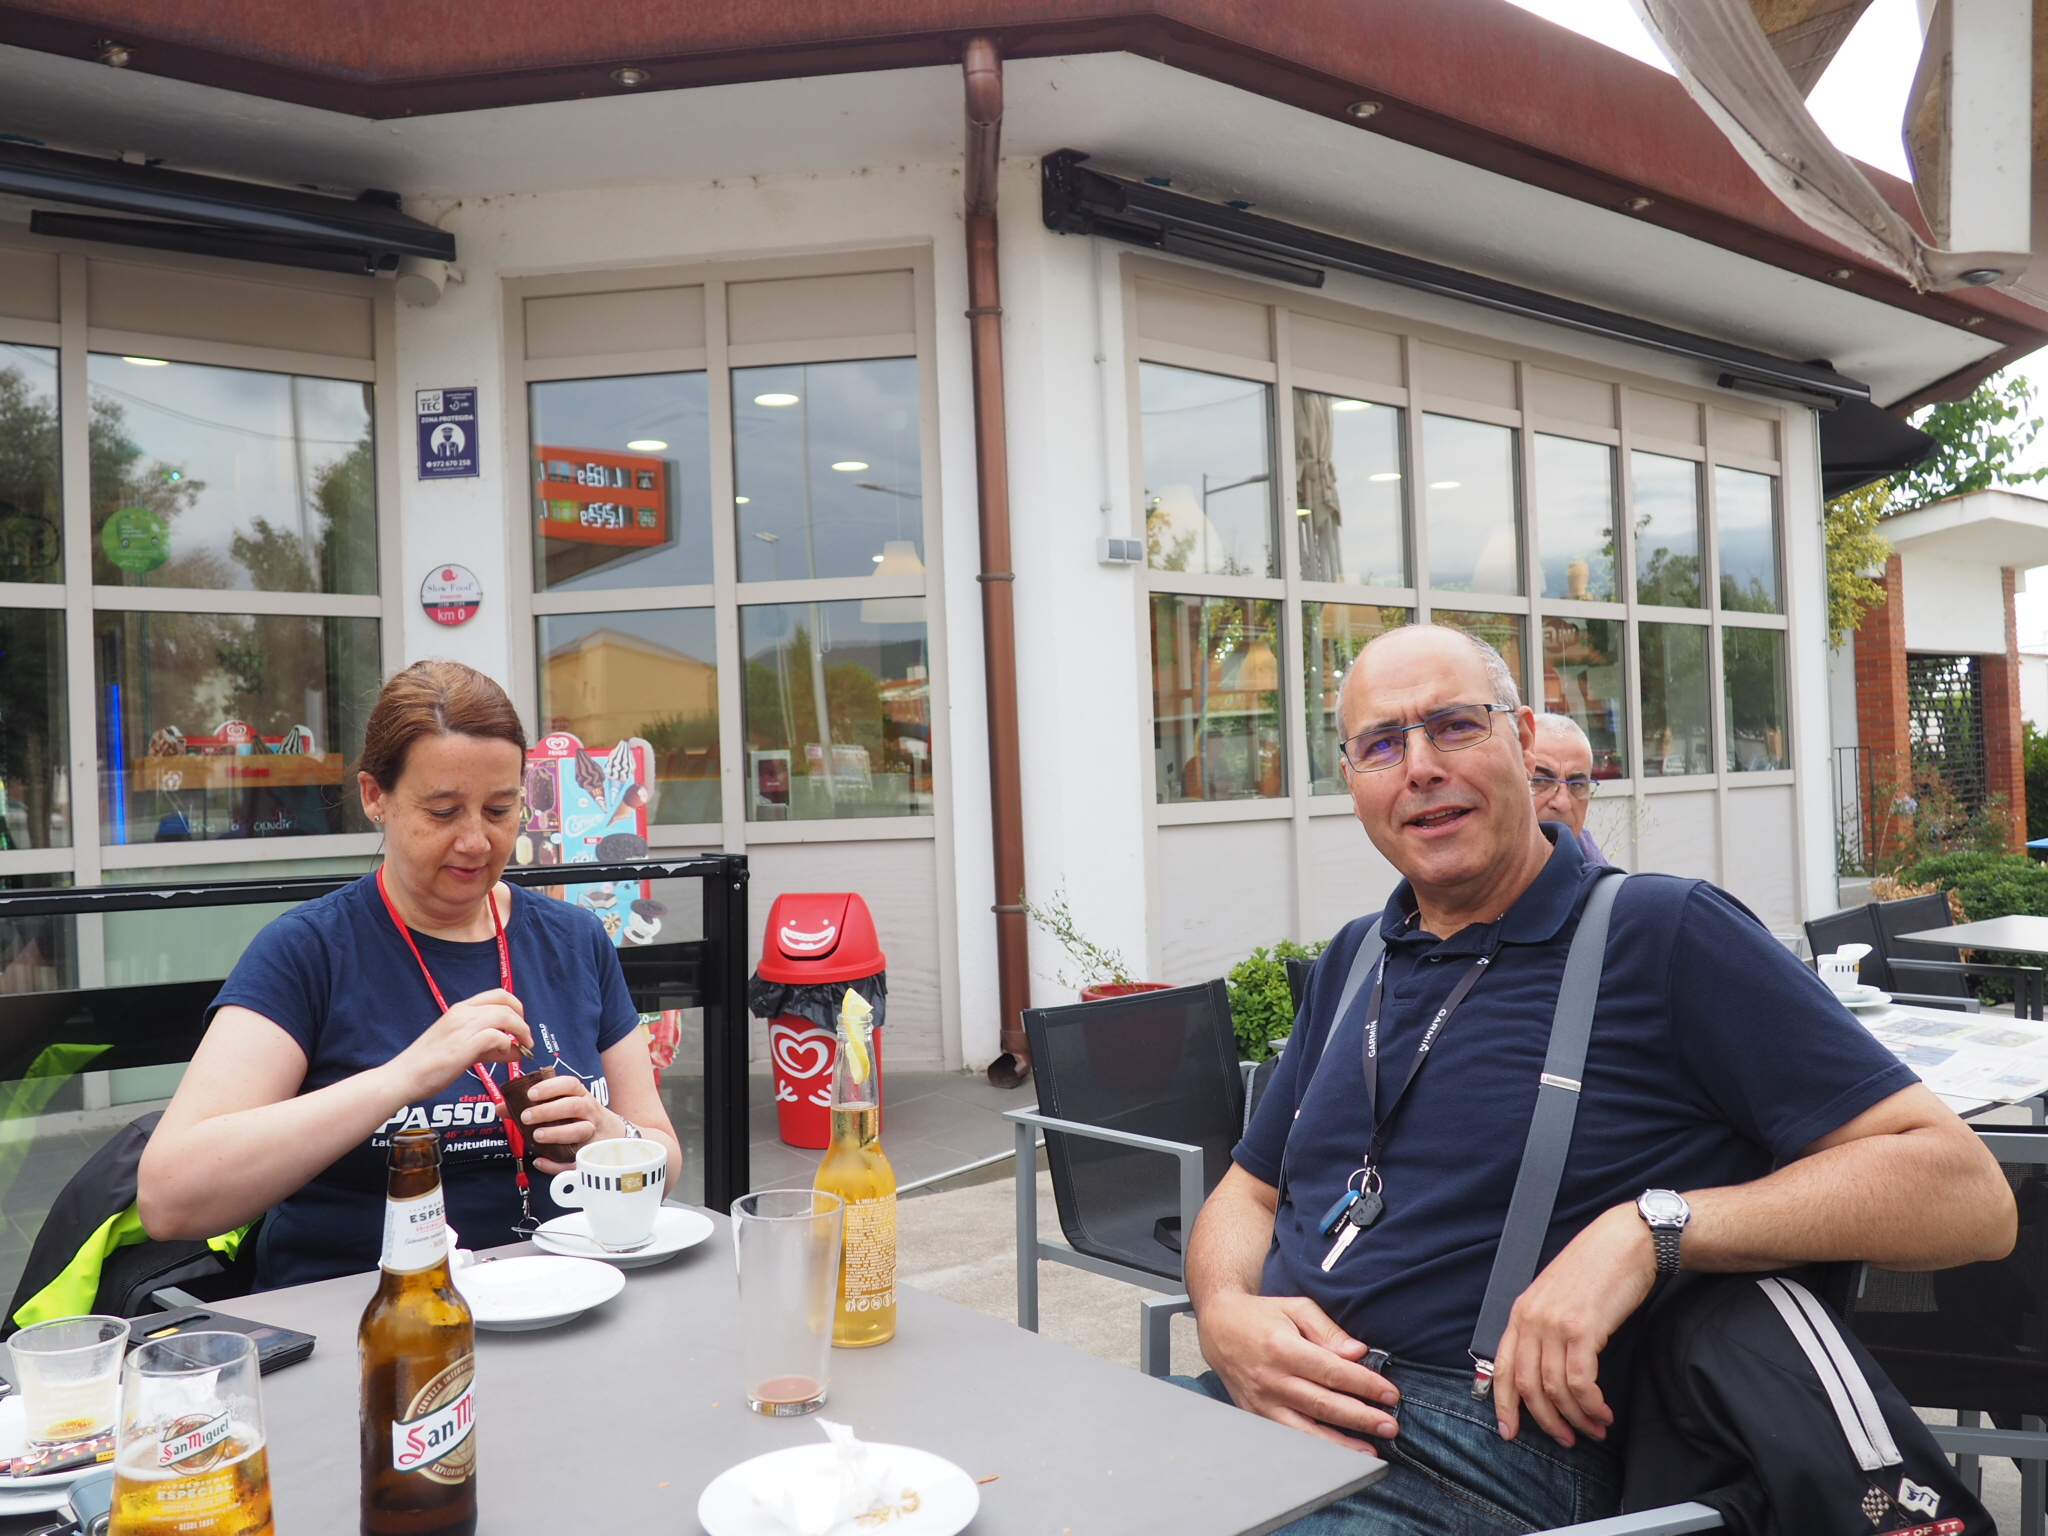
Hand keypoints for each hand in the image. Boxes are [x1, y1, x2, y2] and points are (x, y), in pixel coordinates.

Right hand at [387, 989, 530, 1103]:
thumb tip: (516, 1049)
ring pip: (504, 1017)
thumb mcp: (461, 1047)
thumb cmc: (430, 1064)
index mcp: (460, 1009)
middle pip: (506, 1004)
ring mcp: (462, 1028)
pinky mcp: (462, 1046)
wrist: (403, 1077)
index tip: (521, 1024)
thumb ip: (488, 1046)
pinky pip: (496, 1036)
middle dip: (523, 1021)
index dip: (517, 1007)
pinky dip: (506, 1045)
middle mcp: (462, 1014)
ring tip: (522, 1048)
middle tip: (527, 1039)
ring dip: (520, 1032)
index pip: (498, 994)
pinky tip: (504, 1055)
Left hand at [518, 1072, 610, 1169]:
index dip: (551, 1087)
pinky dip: (556, 1164)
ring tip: (536, 1136)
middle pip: (575, 1107)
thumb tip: (501, 1108)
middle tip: (526, 1117)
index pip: (571, 1085)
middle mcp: (589, 1112)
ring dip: (557, 1133)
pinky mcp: (590, 1155)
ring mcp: (592, 1133)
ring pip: (580, 1131)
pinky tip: (540, 1162)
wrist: (612, 1135)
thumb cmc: (579, 1117)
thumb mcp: (564, 1105)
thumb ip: (533, 1105)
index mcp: (581, 1096)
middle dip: (549, 1111)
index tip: (532, 1094)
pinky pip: (575, 1161)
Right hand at [1196, 1291, 1399, 1446]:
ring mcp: (1261, 1402)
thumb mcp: (1297, 1308)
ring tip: (1372, 1450)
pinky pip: (1290, 1437)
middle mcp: (1271, 1378)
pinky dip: (1316, 1448)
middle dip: (1361, 1417)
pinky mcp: (1256, 1416)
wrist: (1219, 1327)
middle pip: (1323, 1404)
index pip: (1332, 1371)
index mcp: (1282, 1347)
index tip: (1389, 1393)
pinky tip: (1339, 1453)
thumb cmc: (1261, 1316)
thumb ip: (1329, 1331)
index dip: (1363, 1384)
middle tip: (1390, 1425)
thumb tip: (1358, 1353)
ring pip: (1307, 1430)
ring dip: (1342, 1443)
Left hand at [1492, 1203, 1655, 1447]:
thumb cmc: (1596, 1268)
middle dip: (1547, 1421)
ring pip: (1555, 1390)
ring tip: (1594, 1429)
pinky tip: (1603, 1412)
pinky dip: (1591, 1405)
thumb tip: (1544, 1369)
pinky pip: (1580, 1382)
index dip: (1504, 1404)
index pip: (1501, 1367)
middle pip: (1528, 1386)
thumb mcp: (1556, 1296)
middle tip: (1568, 1439)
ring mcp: (1555, 1324)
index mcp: (1520, 1311)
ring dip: (1576, 1418)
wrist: (1625, 1241)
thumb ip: (1544, 1328)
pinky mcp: (1583, 1329)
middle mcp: (1531, 1319)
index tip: (1510, 1432)